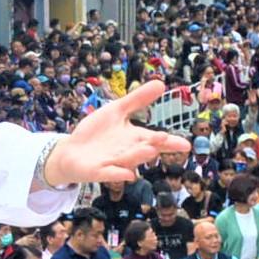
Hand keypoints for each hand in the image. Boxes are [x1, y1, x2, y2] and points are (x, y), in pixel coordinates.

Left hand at [45, 83, 194, 186]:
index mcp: (134, 138)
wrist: (71, 151)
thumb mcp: (117, 110)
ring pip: (128, 160)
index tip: (186, 144)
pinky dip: (118, 174)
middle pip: (144, 150)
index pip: (155, 140)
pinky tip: (128, 175)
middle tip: (165, 139)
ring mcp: (113, 163)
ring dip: (139, 156)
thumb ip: (137, 99)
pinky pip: (109, 174)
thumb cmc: (97, 132)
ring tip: (150, 150)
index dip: (170, 142)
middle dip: (154, 145)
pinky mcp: (98, 171)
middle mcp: (127, 152)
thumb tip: (161, 83)